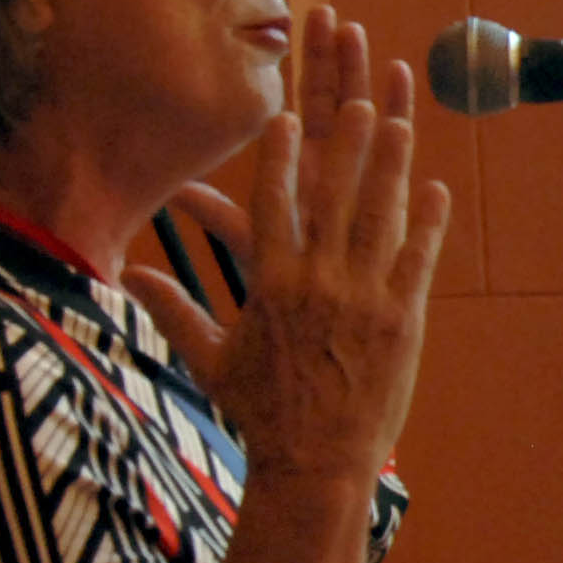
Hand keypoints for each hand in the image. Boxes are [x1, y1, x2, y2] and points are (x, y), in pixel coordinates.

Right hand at [127, 7, 451, 484]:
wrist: (315, 464)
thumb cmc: (262, 413)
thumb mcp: (210, 360)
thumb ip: (172, 310)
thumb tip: (125, 278)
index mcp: (271, 286)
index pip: (271, 206)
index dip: (280, 157)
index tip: (286, 114)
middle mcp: (318, 284)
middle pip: (332, 199)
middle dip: (346, 145)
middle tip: (358, 98)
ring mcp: (364, 300)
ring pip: (380, 220)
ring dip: (391, 169)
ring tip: (400, 124)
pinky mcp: (402, 322)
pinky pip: (418, 261)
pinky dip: (429, 225)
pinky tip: (437, 191)